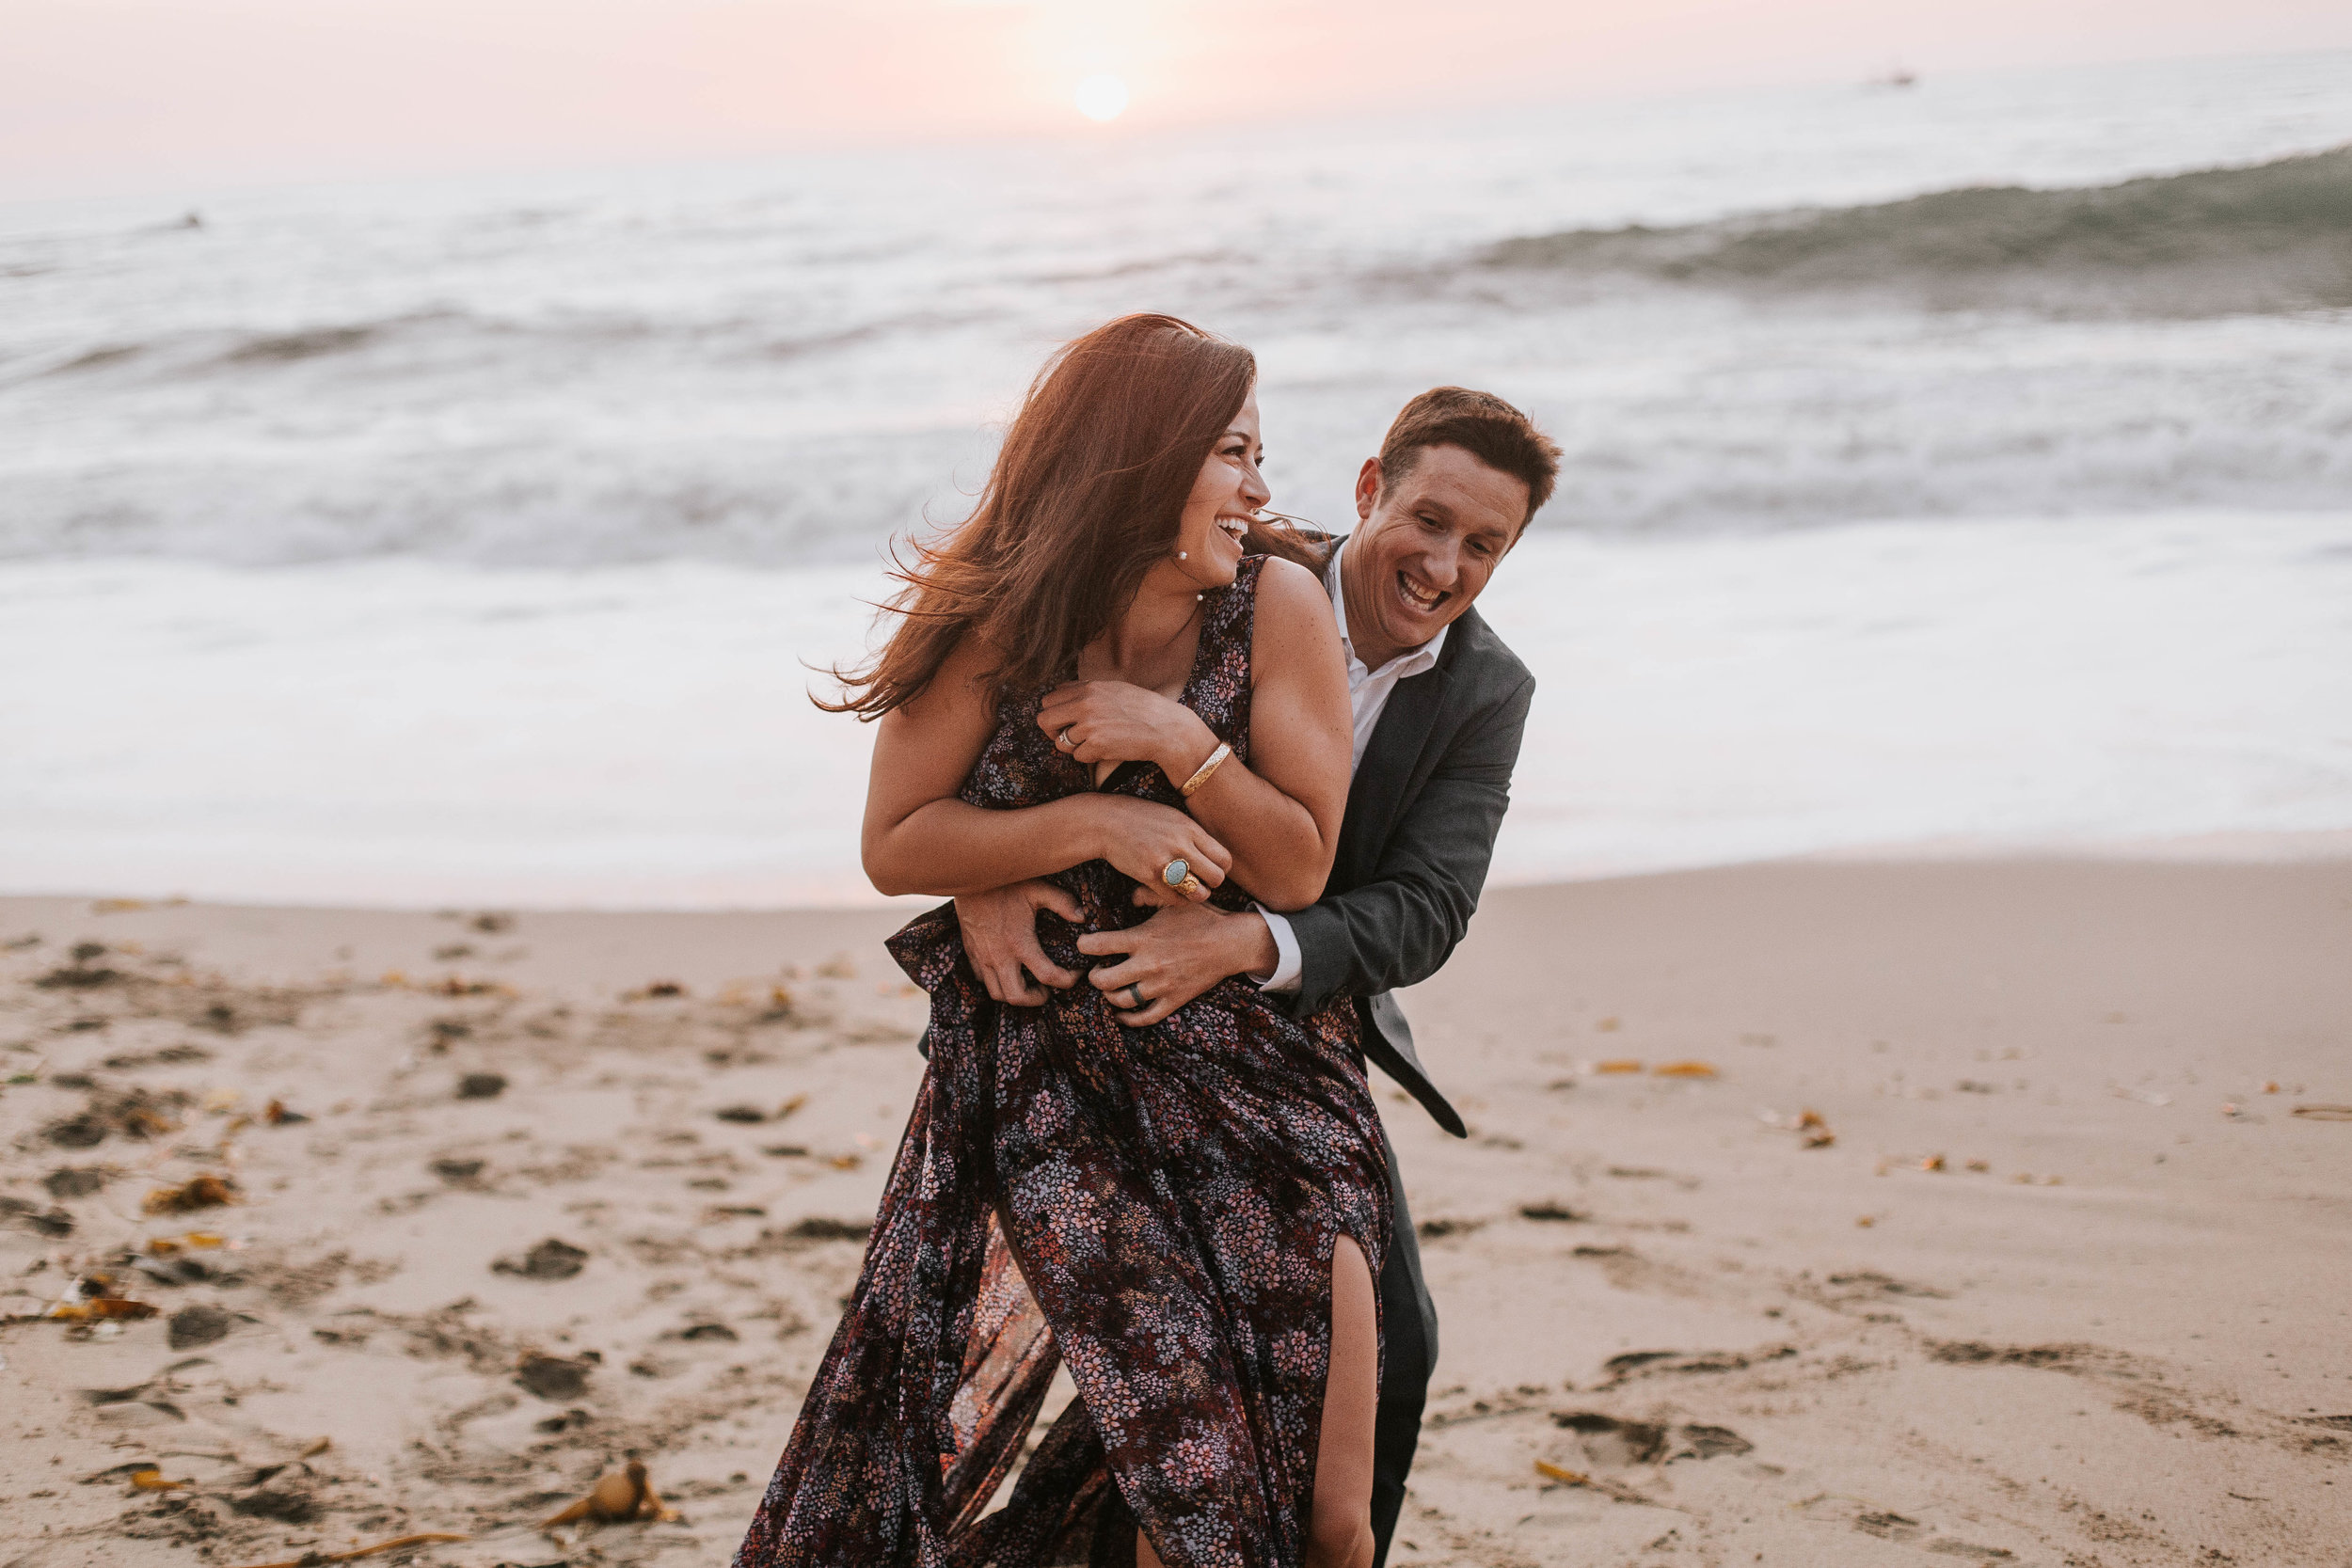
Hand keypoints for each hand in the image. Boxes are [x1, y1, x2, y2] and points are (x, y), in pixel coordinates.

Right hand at [953, 880, 1083, 1004]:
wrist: (967, 875)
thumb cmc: (1005, 882)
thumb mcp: (1038, 888)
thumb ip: (1063, 903)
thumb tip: (1082, 917)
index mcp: (1020, 942)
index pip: (1047, 976)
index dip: (1066, 981)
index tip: (1075, 975)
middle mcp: (999, 955)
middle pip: (1016, 997)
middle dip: (1036, 1000)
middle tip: (1047, 991)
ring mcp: (982, 956)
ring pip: (996, 993)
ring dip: (1015, 995)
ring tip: (1028, 984)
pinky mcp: (970, 952)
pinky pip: (982, 979)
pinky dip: (996, 982)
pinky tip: (1007, 970)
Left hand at [1038, 680, 1217, 780]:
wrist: (1167, 728)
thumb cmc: (1143, 709)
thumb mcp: (1114, 688)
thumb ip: (1086, 691)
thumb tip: (1061, 694)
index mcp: (1088, 687)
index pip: (1049, 699)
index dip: (1055, 713)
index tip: (1066, 721)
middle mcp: (1085, 703)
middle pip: (1044, 719)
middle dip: (1053, 731)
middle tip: (1070, 737)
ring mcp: (1089, 725)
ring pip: (1060, 742)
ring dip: (1075, 747)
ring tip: (1096, 743)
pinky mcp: (1096, 745)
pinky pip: (1077, 757)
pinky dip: (1089, 758)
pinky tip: (1107, 750)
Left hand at [1075, 898, 1278, 1026]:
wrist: (1232, 943)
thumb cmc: (1202, 918)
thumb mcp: (1173, 901)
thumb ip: (1146, 895)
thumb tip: (1129, 898)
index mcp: (1143, 938)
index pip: (1098, 945)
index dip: (1083, 945)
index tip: (1083, 944)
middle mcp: (1148, 964)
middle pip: (1103, 980)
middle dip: (1093, 976)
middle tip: (1096, 970)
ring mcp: (1160, 985)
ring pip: (1120, 1000)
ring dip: (1109, 995)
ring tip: (1110, 988)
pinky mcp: (1173, 1000)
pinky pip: (1144, 1018)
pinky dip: (1128, 1019)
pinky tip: (1121, 1013)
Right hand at [1087, 796, 1229, 903]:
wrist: (1106, 822)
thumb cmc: (1141, 818)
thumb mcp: (1173, 817)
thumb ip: (1194, 835)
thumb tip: (1214, 853)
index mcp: (1190, 829)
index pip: (1224, 858)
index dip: (1221, 868)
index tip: (1211, 869)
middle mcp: (1181, 845)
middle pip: (1216, 878)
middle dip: (1212, 884)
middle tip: (1201, 882)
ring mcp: (1165, 861)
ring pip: (1198, 893)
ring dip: (1196, 895)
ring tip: (1187, 890)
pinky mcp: (1148, 876)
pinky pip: (1174, 899)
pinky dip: (1176, 900)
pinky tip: (1170, 892)